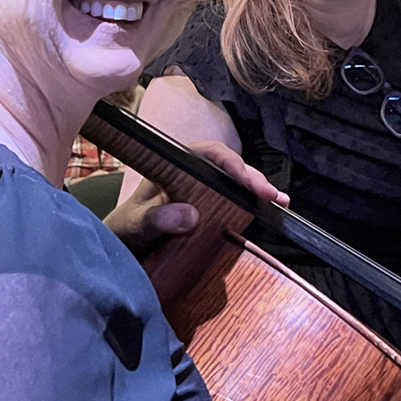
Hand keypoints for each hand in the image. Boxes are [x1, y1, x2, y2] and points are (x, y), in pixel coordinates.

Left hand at [103, 141, 286, 254]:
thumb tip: (191, 215)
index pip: (209, 153)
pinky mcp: (206, 206)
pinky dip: (250, 203)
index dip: (233, 163)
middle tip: (272, 196)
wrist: (121, 246)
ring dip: (256, 189)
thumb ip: (156, 219)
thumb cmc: (124, 230)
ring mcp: (200, 189)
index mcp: (173, 165)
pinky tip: (268, 208)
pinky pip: (231, 199)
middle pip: (228, 166)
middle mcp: (190, 172)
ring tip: (279, 201)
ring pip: (233, 180)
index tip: (248, 182)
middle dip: (252, 178)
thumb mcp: (136, 226)